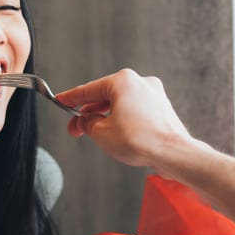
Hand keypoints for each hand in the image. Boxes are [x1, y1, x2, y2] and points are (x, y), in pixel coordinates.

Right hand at [57, 68, 193, 170]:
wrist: (173, 153)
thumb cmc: (142, 140)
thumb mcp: (101, 132)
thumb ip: (88, 123)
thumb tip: (85, 121)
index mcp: (123, 81)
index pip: (89, 89)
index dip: (71, 98)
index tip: (61, 101)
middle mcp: (141, 83)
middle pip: (105, 97)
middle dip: (89, 114)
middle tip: (76, 129)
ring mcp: (154, 95)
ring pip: (121, 105)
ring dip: (106, 118)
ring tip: (96, 135)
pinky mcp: (162, 109)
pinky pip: (135, 112)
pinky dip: (123, 121)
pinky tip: (117, 135)